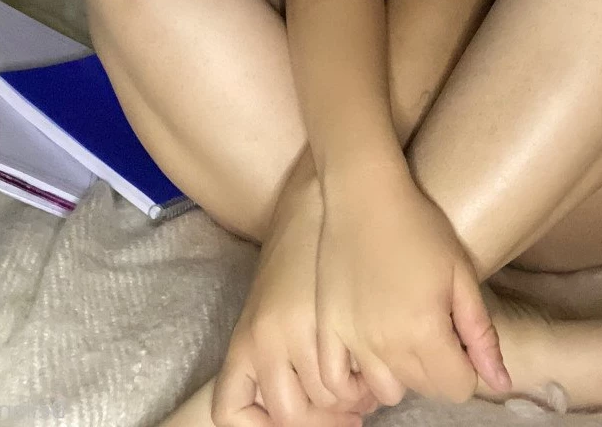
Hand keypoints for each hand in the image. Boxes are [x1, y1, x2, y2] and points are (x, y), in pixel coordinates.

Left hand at [211, 191, 387, 426]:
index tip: (299, 420)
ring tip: (364, 389)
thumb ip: (278, 351)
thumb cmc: (301, 247)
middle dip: (322, 422)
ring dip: (347, 403)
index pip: (231, 411)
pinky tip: (370, 376)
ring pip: (322, 401)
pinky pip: (343, 380)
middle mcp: (264, 339)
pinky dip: (359, 388)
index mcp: (247, 338)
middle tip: (347, 414)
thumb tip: (308, 396)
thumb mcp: (272, 303)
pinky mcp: (327, 319)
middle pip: (287, 416)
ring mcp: (295, 330)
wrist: (319, 196)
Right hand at [315, 170, 511, 404]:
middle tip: (431, 327)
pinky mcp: (327, 329)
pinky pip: (335, 382)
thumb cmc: (419, 226)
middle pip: (423, 389)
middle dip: (436, 368)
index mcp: (425, 332)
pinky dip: (353, 382)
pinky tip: (365, 359)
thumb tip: (502, 383)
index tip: (458, 336)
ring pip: (383, 391)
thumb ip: (481, 334)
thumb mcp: (461, 273)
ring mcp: (351, 340)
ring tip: (400, 338)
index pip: (458, 387)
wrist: (364, 194)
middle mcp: (387, 346)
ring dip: (399, 375)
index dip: (466, 366)